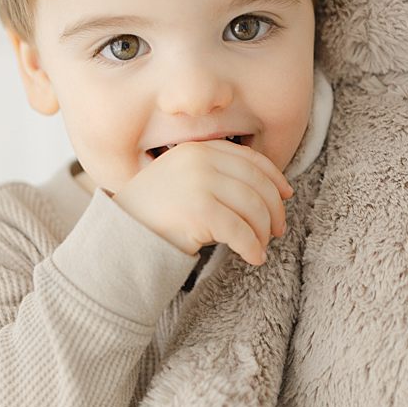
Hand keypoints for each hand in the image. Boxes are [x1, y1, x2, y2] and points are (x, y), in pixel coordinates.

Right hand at [113, 140, 292, 264]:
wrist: (121, 233)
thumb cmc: (155, 212)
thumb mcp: (183, 179)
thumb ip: (216, 174)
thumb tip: (269, 189)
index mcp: (198, 149)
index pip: (250, 159)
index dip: (274, 178)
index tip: (286, 194)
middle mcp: (200, 160)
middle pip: (256, 184)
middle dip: (273, 209)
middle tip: (277, 229)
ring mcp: (199, 183)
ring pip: (253, 208)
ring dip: (262, 231)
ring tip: (261, 246)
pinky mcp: (200, 211)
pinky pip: (240, 231)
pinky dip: (252, 247)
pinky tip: (254, 258)